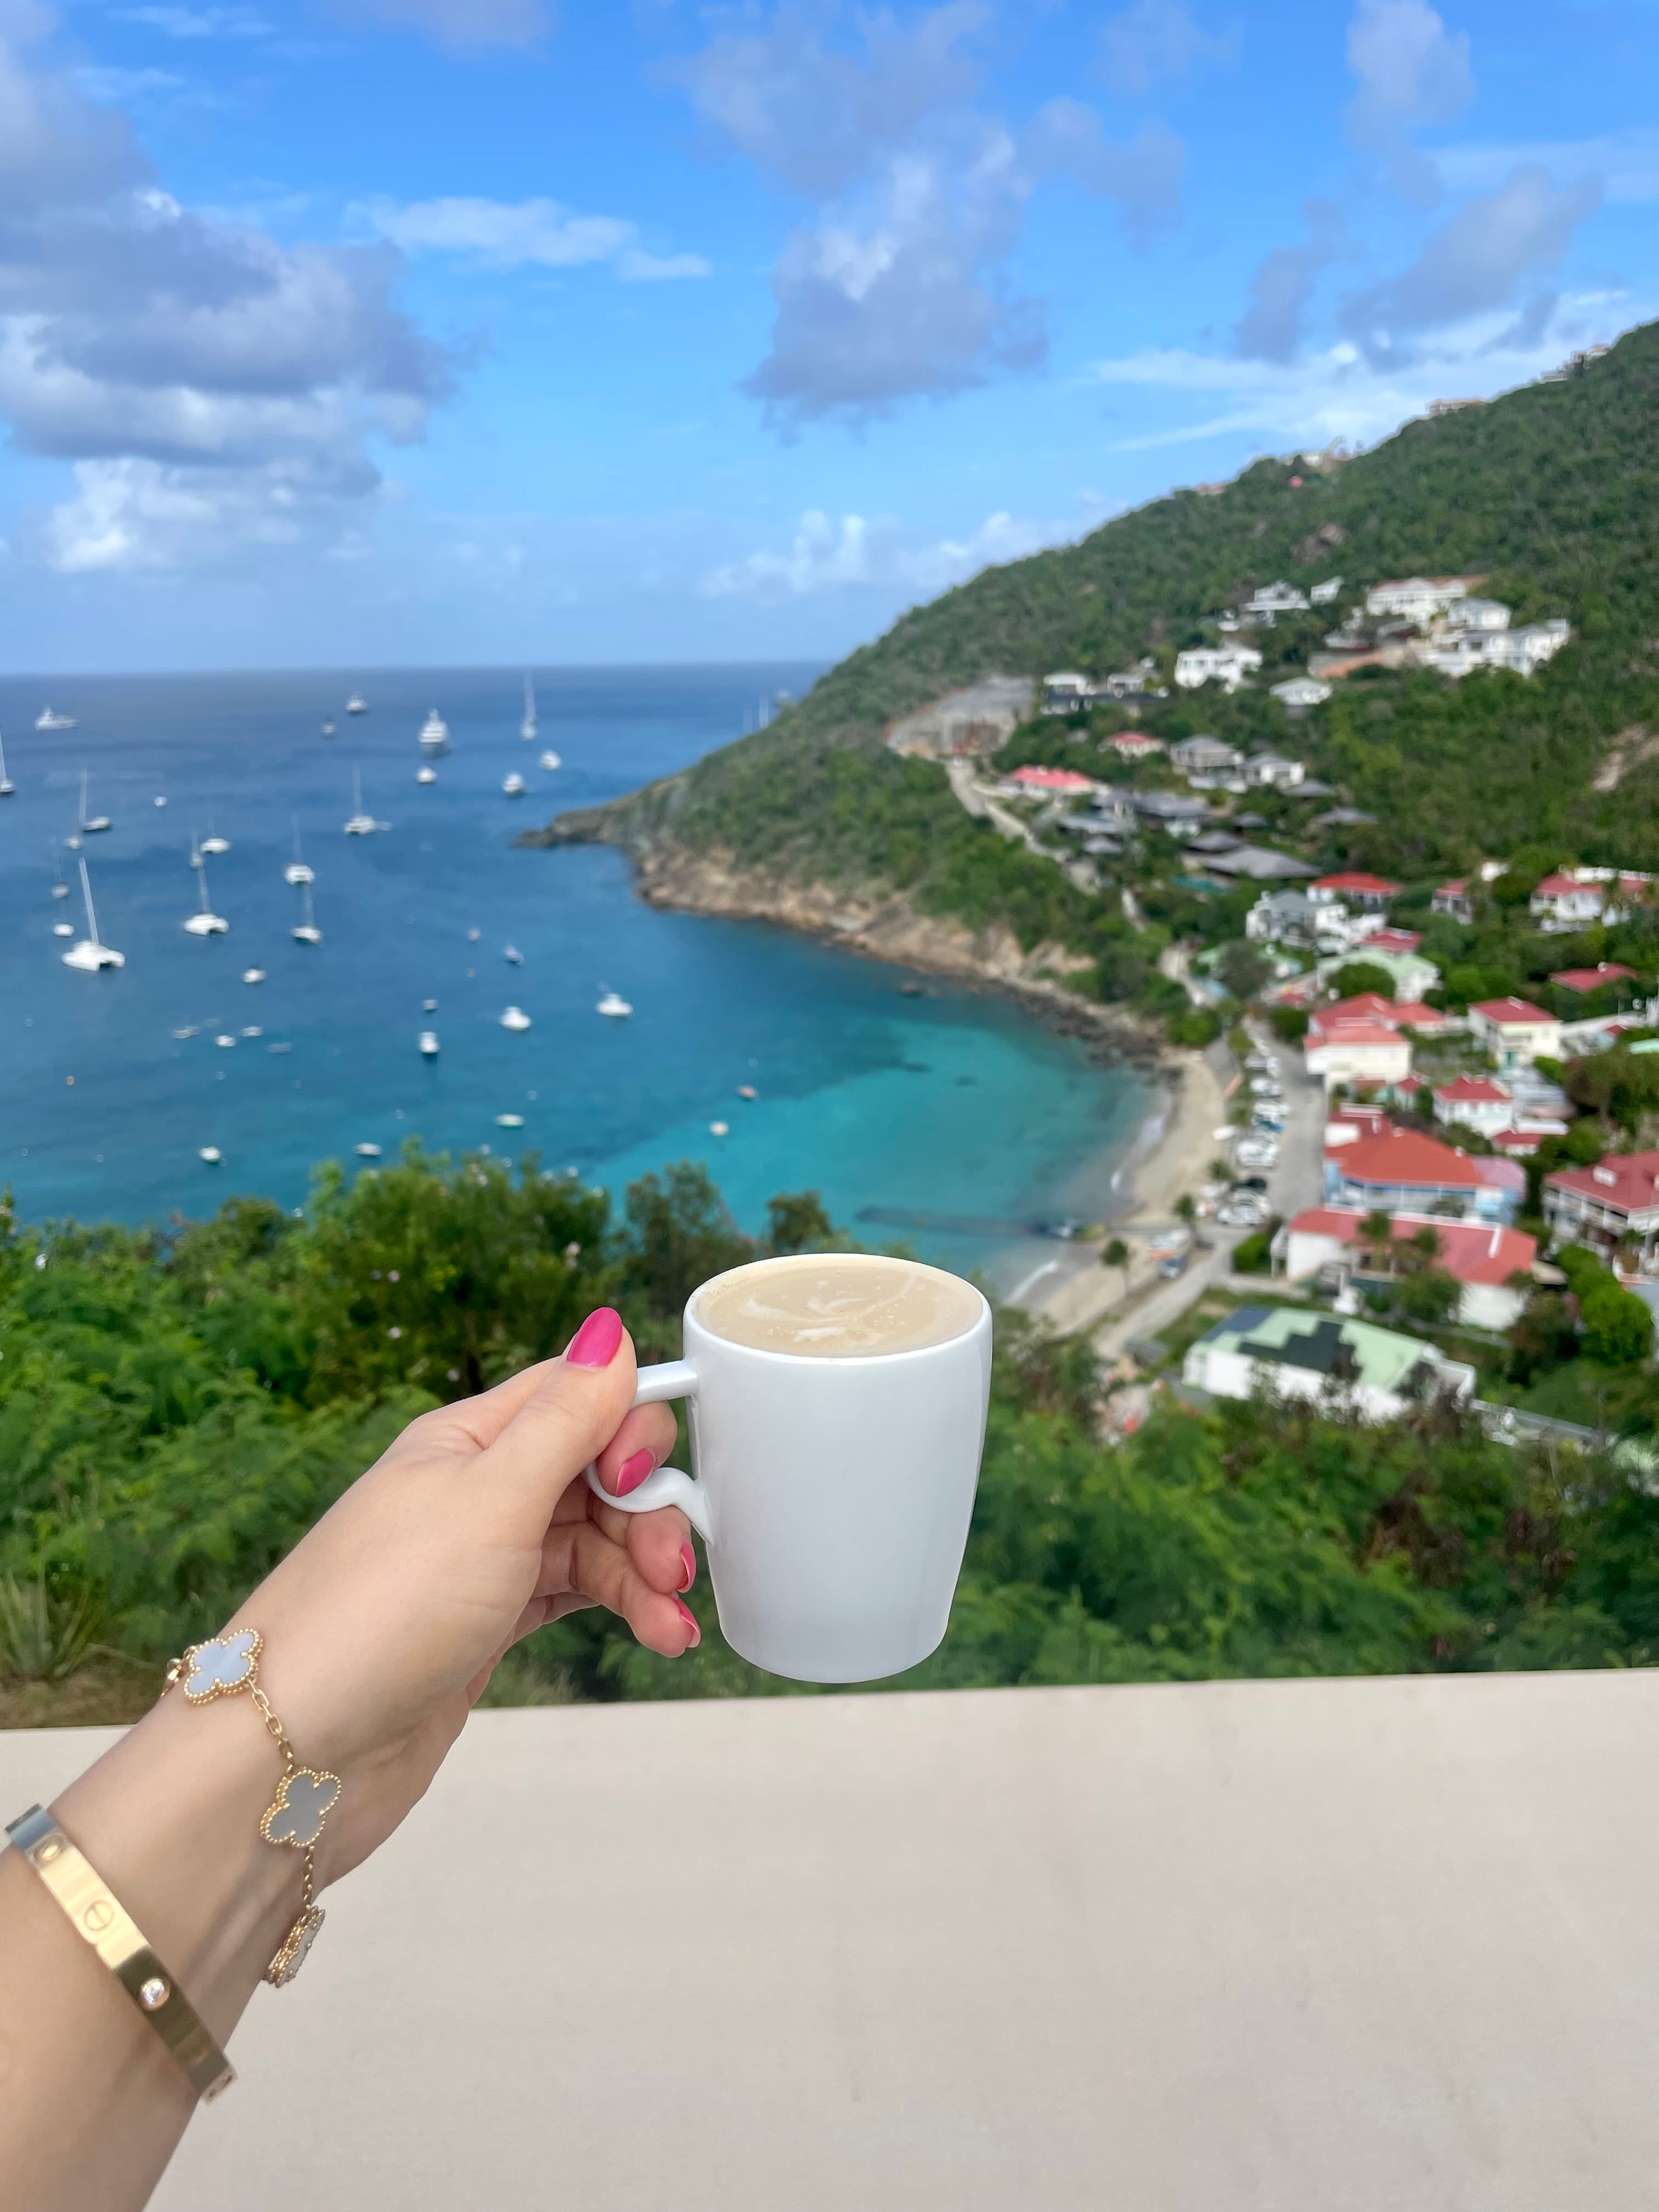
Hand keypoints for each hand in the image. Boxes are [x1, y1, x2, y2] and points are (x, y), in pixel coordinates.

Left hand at [228, 1307, 696, 1887]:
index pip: (576, 1395)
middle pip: (596, 1470)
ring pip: (593, 1537)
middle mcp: (474, 1489)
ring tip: (667, 1627)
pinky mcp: (487, 1623)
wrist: (293, 1753)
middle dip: (647, 1512)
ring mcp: (481, 1559)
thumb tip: (609, 1330)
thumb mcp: (489, 1500)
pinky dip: (621, 1607)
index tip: (643, 1480)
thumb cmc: (377, 1615)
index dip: (630, 1428)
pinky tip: (656, 1635)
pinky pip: (575, 1591)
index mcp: (466, 1439)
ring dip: (642, 1573)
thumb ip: (562, 1419)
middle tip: (666, 1569)